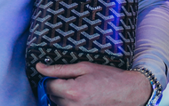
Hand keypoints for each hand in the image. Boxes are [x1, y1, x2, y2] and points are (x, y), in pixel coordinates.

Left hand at [35, 62, 151, 105]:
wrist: (129, 92)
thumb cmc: (109, 77)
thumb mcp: (83, 67)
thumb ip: (59, 69)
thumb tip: (39, 68)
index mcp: (72, 91)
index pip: (47, 85)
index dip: (52, 78)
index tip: (61, 74)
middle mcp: (73, 105)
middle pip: (52, 96)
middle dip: (58, 87)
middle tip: (74, 80)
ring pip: (59, 103)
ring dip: (64, 96)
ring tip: (81, 88)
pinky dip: (70, 102)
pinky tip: (82, 96)